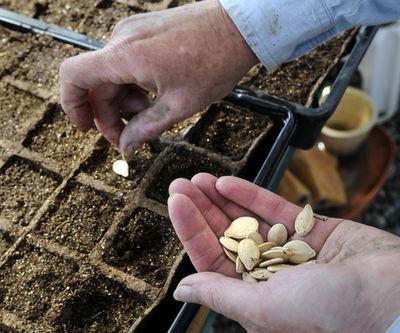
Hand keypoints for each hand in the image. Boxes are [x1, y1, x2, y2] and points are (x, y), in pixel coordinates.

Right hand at [59, 0, 256, 156]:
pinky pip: (126, 62)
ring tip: (152, 114)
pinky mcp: (144, 31)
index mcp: (125, 56)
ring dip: (124, 102)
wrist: (240, 27)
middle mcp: (122, 39)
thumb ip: (146, 128)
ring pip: (112, 75)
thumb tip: (126, 147)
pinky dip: (133, 84)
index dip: (73, 106)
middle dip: (109, 115)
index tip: (85, 128)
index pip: (74, 77)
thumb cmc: (216, 62)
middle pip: (96, 84)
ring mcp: (133, 32)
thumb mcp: (179, 105)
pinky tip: (156, 96)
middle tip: (129, 138)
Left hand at [168, 173, 399, 332]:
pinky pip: (275, 209)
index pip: (211, 257)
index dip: (191, 229)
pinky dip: (251, 195)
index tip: (175, 201)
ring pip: (247, 218)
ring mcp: (288, 249)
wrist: (390, 295)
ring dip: (222, 198)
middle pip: (225, 234)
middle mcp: (267, 272)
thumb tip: (181, 291)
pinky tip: (228, 183)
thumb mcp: (263, 307)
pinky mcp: (310, 230)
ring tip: (200, 178)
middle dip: (202, 208)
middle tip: (181, 183)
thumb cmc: (329, 312)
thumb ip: (221, 295)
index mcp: (252, 296)